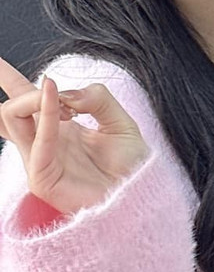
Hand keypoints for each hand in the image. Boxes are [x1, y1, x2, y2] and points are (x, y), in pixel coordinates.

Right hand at [0, 57, 148, 218]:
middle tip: (29, 75)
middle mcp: (44, 141)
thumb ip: (96, 98)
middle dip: (10, 82)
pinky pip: (38, 142)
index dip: (6, 78)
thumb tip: (66, 92)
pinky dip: (46, 116)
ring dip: (31, 98)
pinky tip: (57, 100)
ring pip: (14, 118)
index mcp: (58, 127)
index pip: (23, 100)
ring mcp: (39, 159)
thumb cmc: (132, 166)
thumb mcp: (120, 122)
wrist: (142, 195)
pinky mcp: (42, 177)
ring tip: (51, 88)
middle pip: (9, 109)